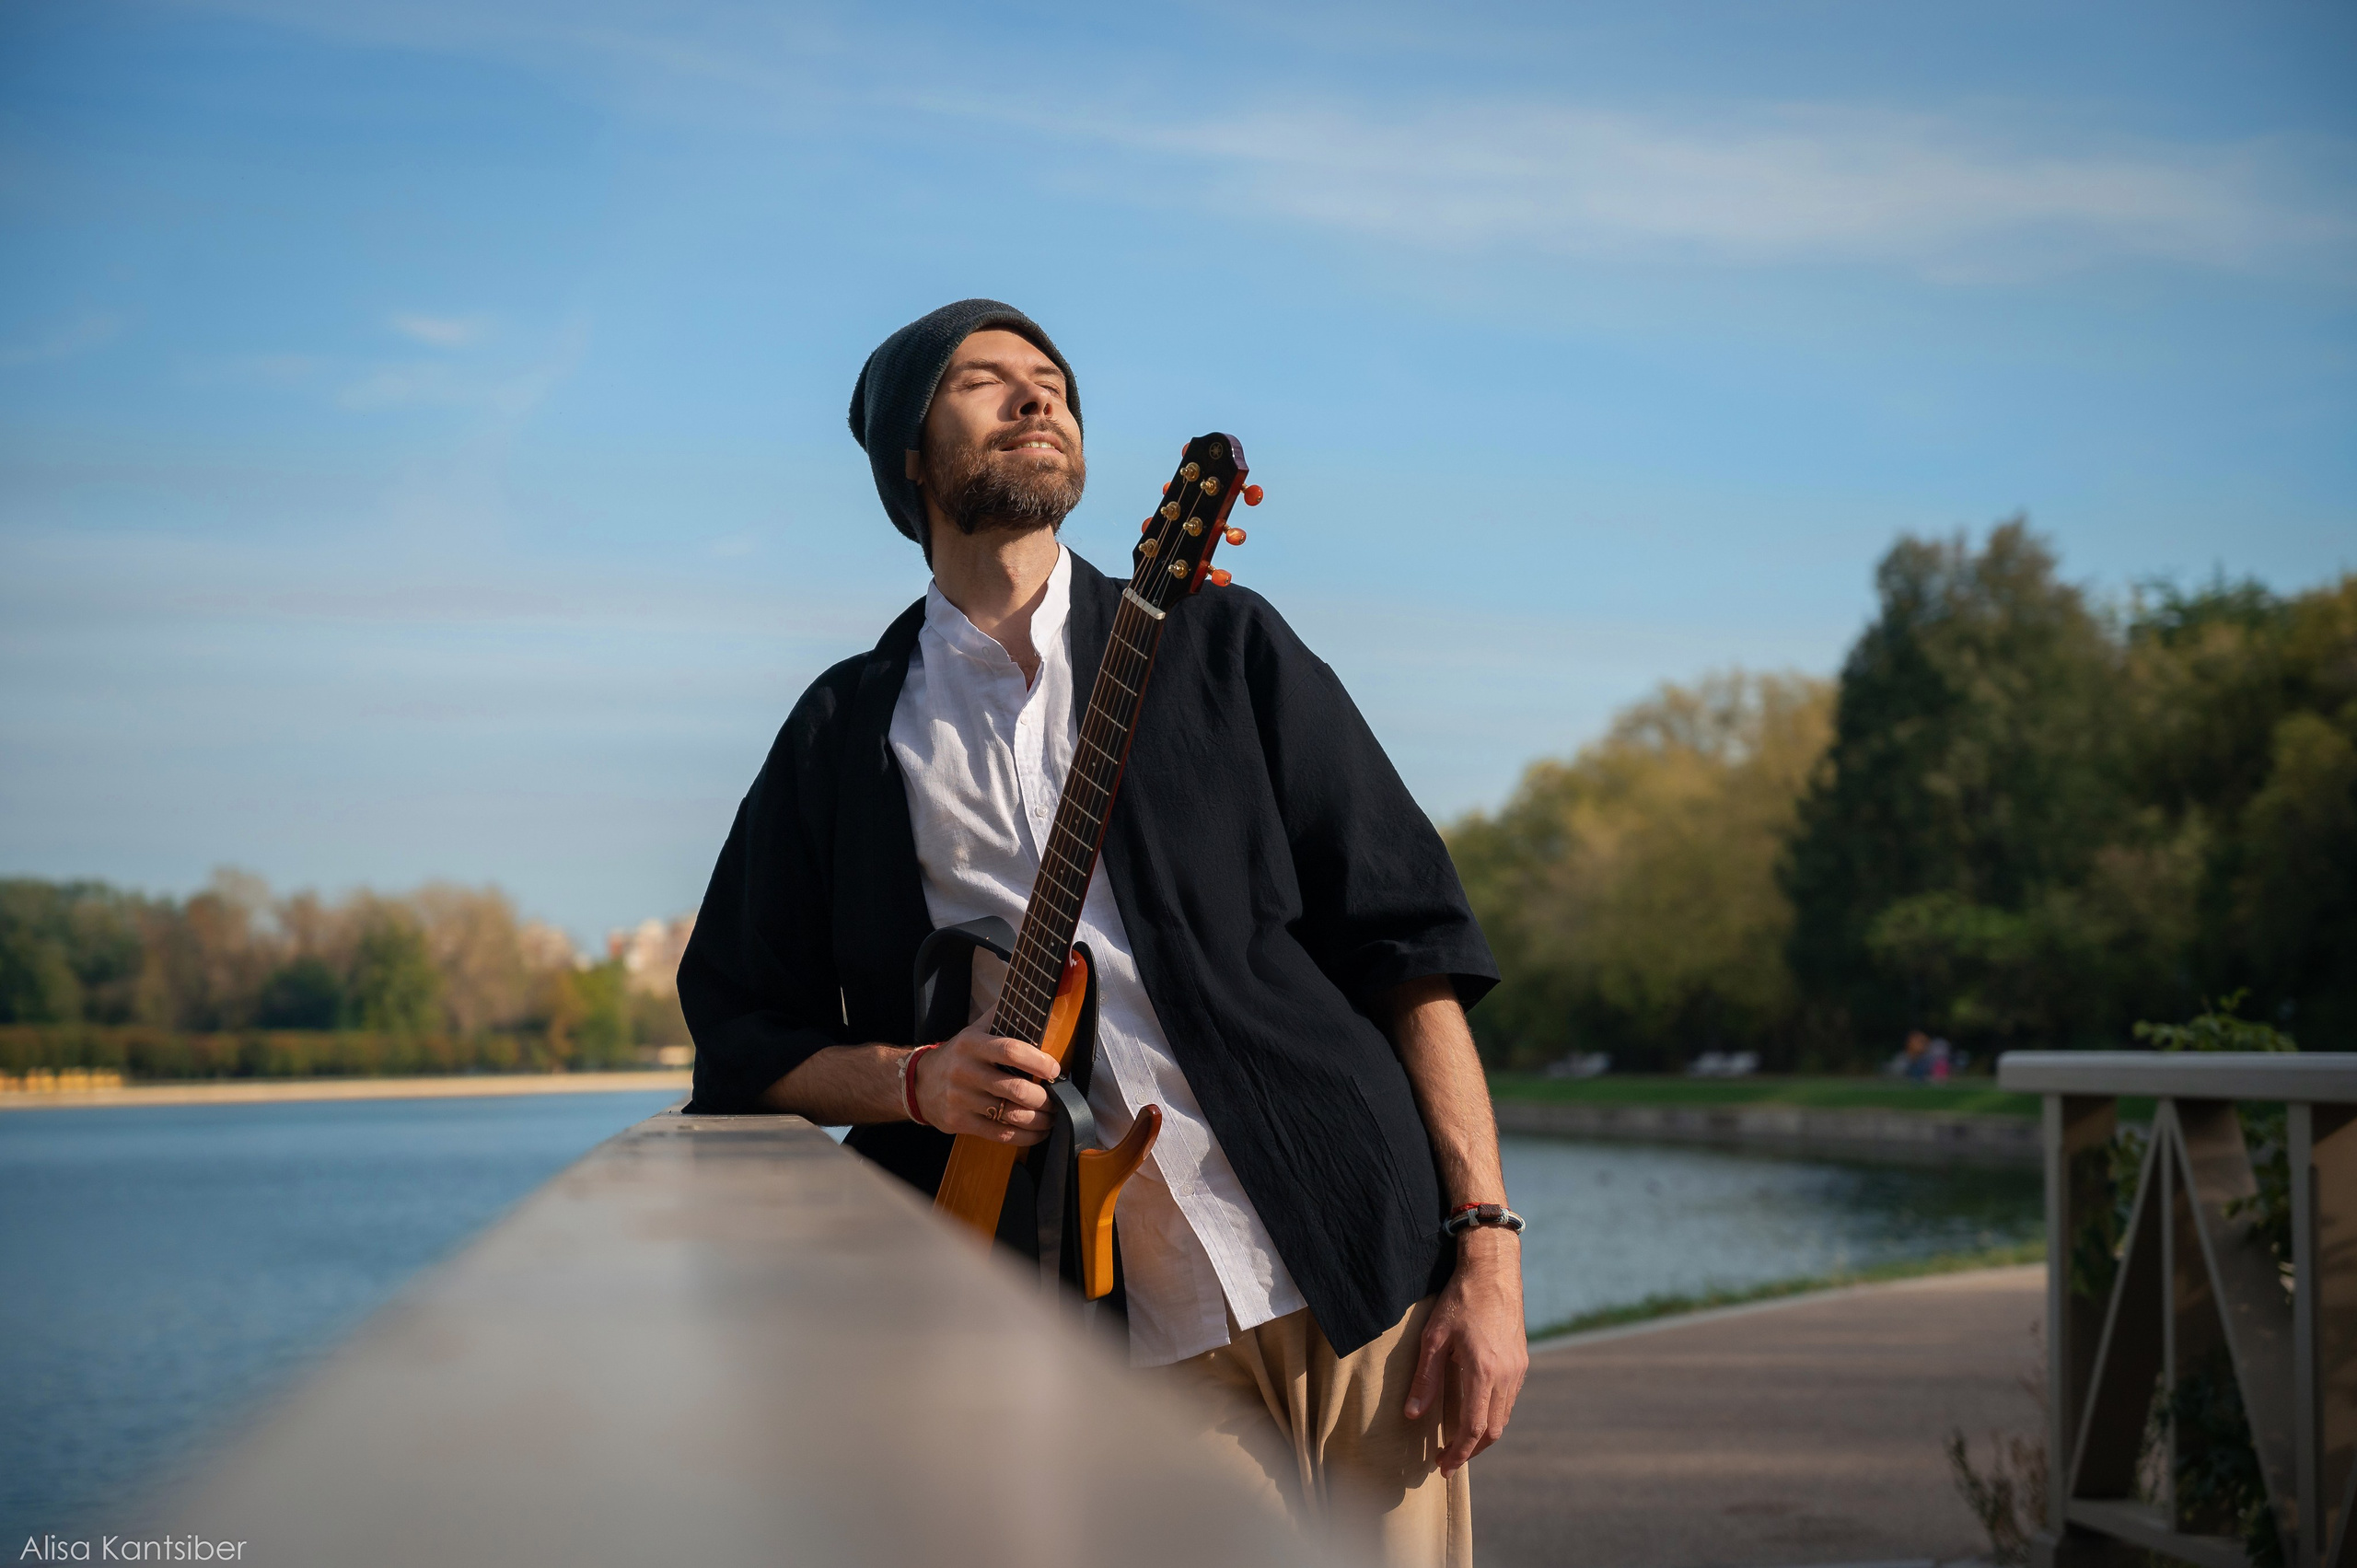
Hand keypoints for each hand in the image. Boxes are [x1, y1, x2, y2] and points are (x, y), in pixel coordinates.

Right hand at [913, 1019, 1060, 1145]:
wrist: (918, 1083)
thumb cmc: (958, 1056)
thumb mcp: (973, 1031)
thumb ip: (1000, 1016)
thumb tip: (1032, 1001)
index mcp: (971, 1044)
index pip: (1010, 1051)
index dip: (1038, 1061)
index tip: (1055, 1070)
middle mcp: (964, 1071)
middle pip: (1016, 1089)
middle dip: (1045, 1098)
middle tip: (1058, 1099)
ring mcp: (960, 1099)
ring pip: (1011, 1115)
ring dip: (1040, 1119)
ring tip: (1051, 1116)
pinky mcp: (959, 1122)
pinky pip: (1000, 1134)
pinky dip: (1025, 1136)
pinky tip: (1036, 1132)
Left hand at [1403, 1227, 1527, 1474]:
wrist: (1494, 1271)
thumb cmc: (1460, 1300)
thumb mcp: (1434, 1337)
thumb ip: (1426, 1378)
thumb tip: (1413, 1415)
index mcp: (1484, 1372)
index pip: (1474, 1429)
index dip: (1458, 1453)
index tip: (1442, 1465)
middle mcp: (1506, 1376)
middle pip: (1492, 1430)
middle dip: (1470, 1451)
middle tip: (1448, 1459)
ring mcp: (1518, 1369)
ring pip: (1504, 1417)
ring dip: (1483, 1435)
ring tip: (1459, 1441)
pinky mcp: (1521, 1361)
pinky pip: (1509, 1400)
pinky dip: (1493, 1415)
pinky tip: (1476, 1412)